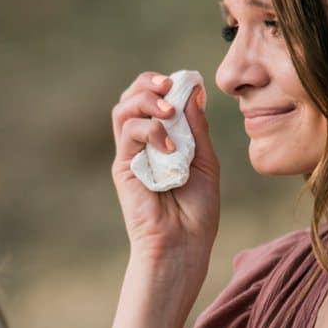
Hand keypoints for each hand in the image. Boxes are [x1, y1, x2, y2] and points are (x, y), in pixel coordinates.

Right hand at [110, 72, 218, 268]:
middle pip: (131, 97)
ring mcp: (130, 154)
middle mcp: (143, 144)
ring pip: (123, 110)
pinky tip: (170, 148)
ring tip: (168, 112)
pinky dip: (150, 130)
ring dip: (146, 101)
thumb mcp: (205, 161)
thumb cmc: (197, 211)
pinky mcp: (122, 166)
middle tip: (169, 85)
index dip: (164, 84)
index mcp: (163, 140)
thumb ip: (197, 128)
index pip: (154, 100)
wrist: (183, 244)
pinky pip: (128, 134)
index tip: (186, 82)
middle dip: (148, 83)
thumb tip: (194, 91)